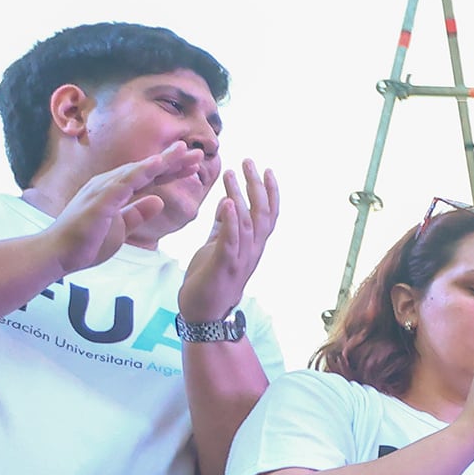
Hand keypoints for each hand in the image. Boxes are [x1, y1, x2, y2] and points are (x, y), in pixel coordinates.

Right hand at [45, 143, 207, 272]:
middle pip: (146, 170)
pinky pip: (123, 184)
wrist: (59, 254)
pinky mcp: (99, 201)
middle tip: (198, 152)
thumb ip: (138, 213)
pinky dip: (140, 173)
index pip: (148, 179)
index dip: (170, 171)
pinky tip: (156, 165)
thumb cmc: (87, 242)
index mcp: (115, 192)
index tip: (193, 165)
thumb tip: (158, 201)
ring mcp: (103, 190)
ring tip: (183, 151)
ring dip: (161, 161)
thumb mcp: (122, 228)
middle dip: (172, 161)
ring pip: (137, 171)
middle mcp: (108, 185)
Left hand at [176, 161, 279, 322]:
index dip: (270, 192)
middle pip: (262, 213)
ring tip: (232, 174)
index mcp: (252, 245)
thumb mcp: (216, 246)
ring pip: (248, 222)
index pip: (267, 214)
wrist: (204, 313)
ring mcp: (241, 258)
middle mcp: (253, 250)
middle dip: (257, 186)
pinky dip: (231, 220)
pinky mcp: (224, 265)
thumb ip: (222, 226)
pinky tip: (227, 202)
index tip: (266, 169)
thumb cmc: (209, 280)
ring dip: (241, 195)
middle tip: (249, 161)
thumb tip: (226, 202)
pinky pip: (231, 240)